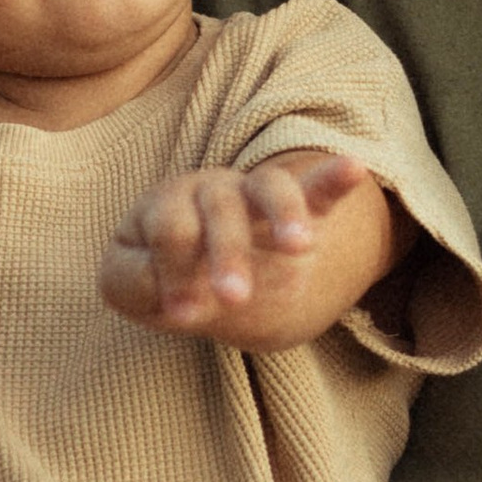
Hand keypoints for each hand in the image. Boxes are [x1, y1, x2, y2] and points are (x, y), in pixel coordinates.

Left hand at [101, 153, 371, 334]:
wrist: (218, 285)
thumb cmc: (165, 276)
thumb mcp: (129, 285)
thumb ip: (128, 282)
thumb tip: (163, 284)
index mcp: (168, 205)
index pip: (172, 229)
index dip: (173, 269)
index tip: (180, 313)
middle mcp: (211, 191)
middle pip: (221, 211)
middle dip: (227, 255)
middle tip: (232, 299)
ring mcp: (254, 195)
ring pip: (269, 190)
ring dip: (283, 217)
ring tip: (297, 248)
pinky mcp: (296, 208)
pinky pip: (317, 189)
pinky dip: (334, 178)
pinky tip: (354, 168)